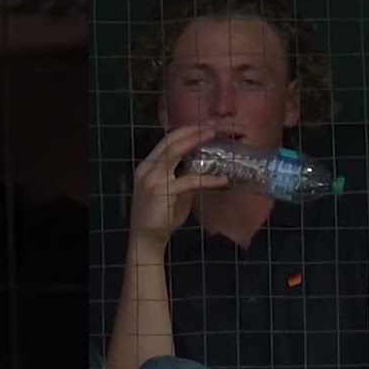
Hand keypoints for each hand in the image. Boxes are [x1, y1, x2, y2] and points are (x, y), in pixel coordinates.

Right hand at [128, 126, 228, 251]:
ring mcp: (152, 178)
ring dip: (195, 142)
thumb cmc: (159, 219)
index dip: (184, 132)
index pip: (165, 142)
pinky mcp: (162, 191)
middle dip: (191, 131)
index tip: (201, 127)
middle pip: (170, 141)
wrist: (145, 240)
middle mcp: (146, 169)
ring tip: (213, 137)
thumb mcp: (172, 194)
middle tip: (210, 127)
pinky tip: (222, 180)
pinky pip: (188, 181)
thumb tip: (200, 170)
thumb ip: (182, 180)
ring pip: (175, 152)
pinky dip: (207, 179)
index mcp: (147, 167)